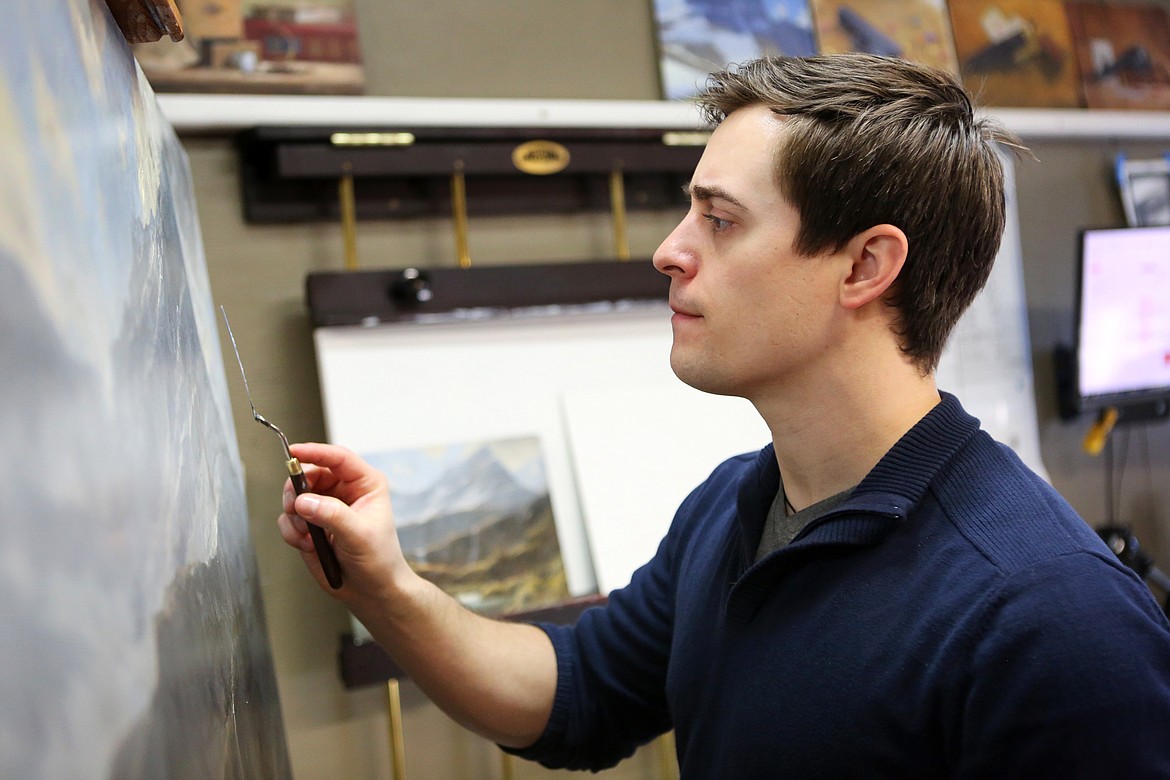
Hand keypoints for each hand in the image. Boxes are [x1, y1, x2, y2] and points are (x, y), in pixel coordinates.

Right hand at [277, 442, 411, 600]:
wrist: (370, 590)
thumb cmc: (378, 560)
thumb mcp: (359, 535)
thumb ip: (332, 515)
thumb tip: (304, 501)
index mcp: (364, 484)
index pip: (337, 458)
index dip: (314, 452)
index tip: (293, 452)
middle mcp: (343, 491)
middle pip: (309, 473)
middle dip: (297, 491)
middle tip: (296, 509)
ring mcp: (325, 507)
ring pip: (294, 495)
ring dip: (294, 516)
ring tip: (309, 535)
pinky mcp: (310, 524)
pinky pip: (287, 519)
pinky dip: (291, 532)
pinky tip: (308, 545)